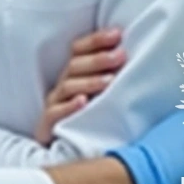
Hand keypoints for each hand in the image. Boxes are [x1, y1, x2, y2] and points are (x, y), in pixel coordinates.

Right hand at [34, 27, 124, 144]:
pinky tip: (83, 103)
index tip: (117, 34)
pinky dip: (69, 106)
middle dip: (98, 59)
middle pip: (75, 65)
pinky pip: (55, 112)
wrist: (62, 149)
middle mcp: (62, 84)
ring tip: (110, 82)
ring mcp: (54, 103)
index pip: (79, 49)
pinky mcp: (48, 124)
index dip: (96, 40)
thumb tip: (135, 59)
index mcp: (73, 73)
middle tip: (120, 56)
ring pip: (68, 86)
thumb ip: (110, 77)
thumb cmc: (87, 118)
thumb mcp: (99, 95)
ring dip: (89, 81)